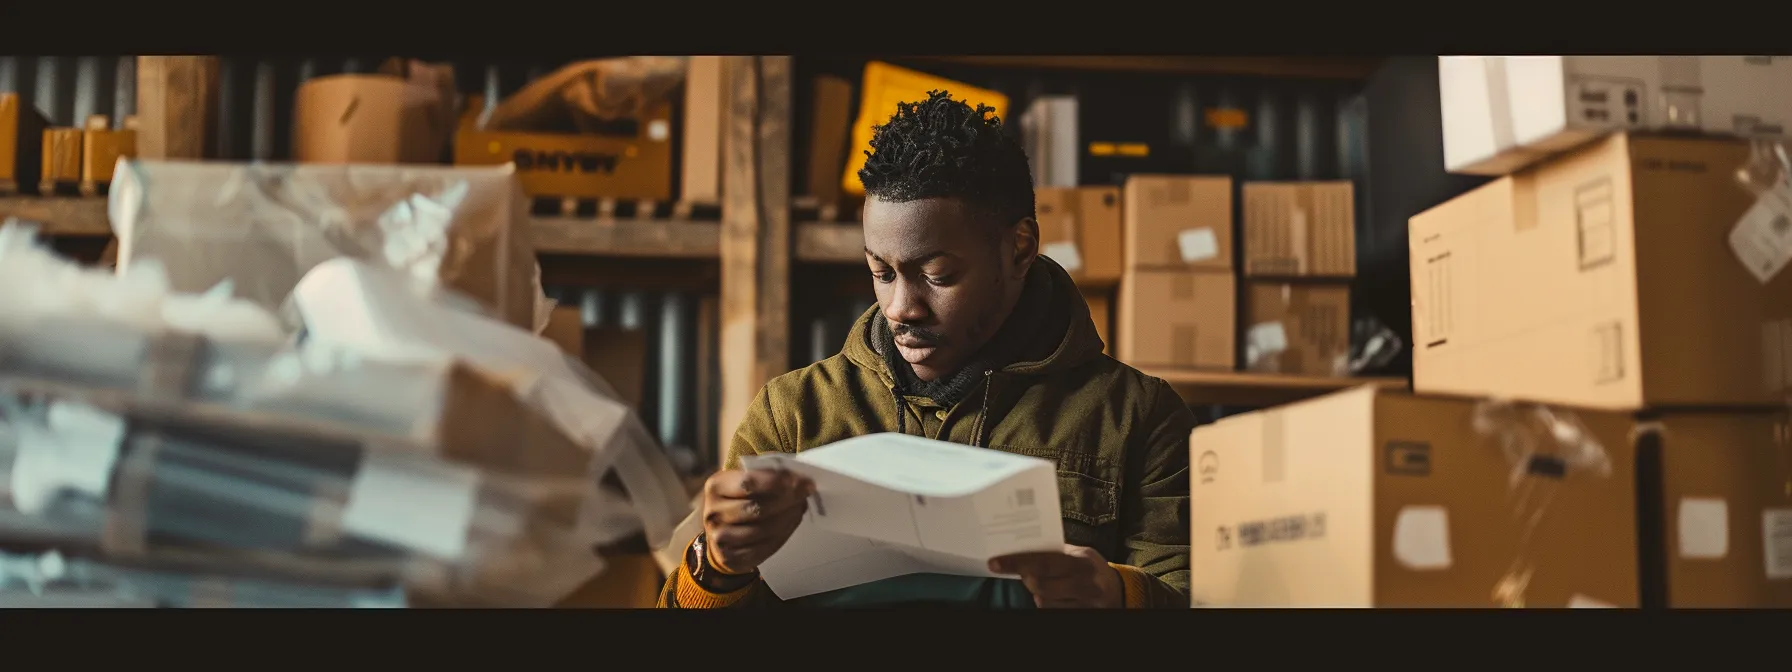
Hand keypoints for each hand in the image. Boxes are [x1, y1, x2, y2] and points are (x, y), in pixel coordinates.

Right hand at [700, 468, 814, 573]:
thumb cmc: (738, 501)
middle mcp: (713, 512)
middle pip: (758, 507)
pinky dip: (783, 535)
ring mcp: (719, 537)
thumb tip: (796, 476)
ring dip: (788, 518)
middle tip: (806, 494)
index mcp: (716, 486)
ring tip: (799, 508)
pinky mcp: (730, 557)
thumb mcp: (741, 482)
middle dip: (788, 500)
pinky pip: (764, 548)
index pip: (749, 482)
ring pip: (763, 529)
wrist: (720, 534)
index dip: (778, 481)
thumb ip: (764, 476)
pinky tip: (791, 524)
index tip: (802, 480)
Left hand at [989, 544, 1123, 607]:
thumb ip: (1057, 552)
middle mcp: (1085, 582)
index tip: (995, 563)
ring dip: (1037, 594)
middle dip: (1026, 579)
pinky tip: (1051, 597)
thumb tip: (1024, 547)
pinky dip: (1046, 604)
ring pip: (1044, 602)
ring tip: (1042, 585)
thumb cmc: (1091, 568)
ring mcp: (1085, 602)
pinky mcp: (1083, 614)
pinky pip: (1053, 612)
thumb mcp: (1080, 554)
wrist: (1120, 592)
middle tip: (1023, 574)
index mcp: (1082, 560)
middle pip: (1041, 584)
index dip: (1017, 562)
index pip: (1044, 561)